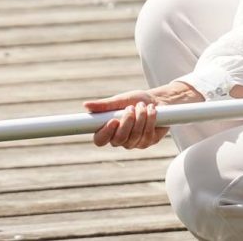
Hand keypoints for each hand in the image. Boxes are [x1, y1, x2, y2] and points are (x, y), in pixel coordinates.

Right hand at [83, 82, 203, 149]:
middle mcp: (120, 139)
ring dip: (140, 118)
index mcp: (108, 130)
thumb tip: (85, 105)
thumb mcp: (120, 100)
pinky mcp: (148, 142)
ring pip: (134, 137)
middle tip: (132, 108)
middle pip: (118, 140)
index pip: (99, 140)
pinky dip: (150, 120)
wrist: (157, 100)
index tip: (113, 120)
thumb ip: (104, 105)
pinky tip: (152, 111)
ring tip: (143, 106)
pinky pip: (147, 135)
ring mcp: (134, 143)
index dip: (105, 133)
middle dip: (127, 123)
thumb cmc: (135, 100)